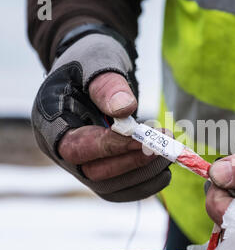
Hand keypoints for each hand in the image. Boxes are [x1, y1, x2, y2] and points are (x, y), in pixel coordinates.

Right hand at [31, 34, 170, 200]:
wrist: (94, 70)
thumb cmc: (91, 61)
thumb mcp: (97, 62)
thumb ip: (108, 85)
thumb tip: (125, 110)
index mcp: (50, 123)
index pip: (75, 148)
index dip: (108, 147)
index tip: (142, 139)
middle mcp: (62, 151)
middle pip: (95, 173)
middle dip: (133, 161)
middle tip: (163, 146)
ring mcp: (82, 163)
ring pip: (112, 186)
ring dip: (144, 174)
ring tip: (169, 154)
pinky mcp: (102, 168)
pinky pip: (122, 188)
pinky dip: (145, 183)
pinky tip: (164, 170)